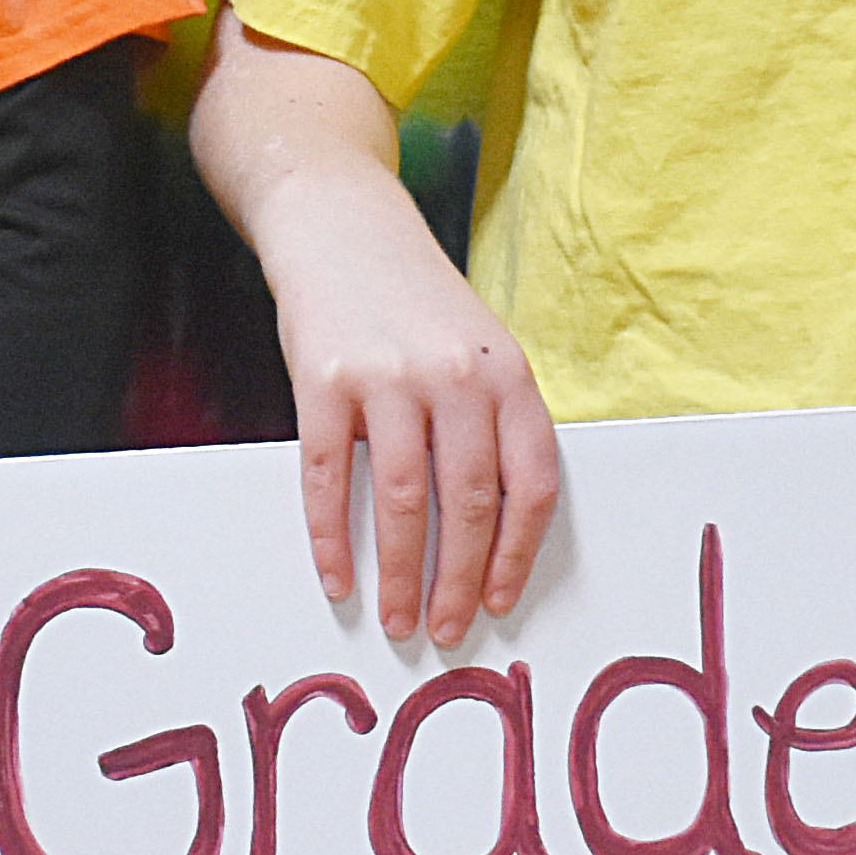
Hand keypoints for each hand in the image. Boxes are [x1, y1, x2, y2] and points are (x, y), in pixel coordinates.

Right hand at [248, 163, 561, 645]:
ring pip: (405, 501)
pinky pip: (330, 477)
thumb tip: (494, 531)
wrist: (340, 224)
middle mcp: (455, 375)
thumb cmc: (416, 301)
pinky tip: (336, 576)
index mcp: (507, 373)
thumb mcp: (478, 349)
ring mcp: (388, 377)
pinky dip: (331, 538)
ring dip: (401, 574)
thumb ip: (493, 422)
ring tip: (397, 620)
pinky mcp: (323, 381)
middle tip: (444, 630)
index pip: (532, 483)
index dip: (517, 554)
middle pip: (470, 502)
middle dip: (458, 581)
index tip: (497, 601)